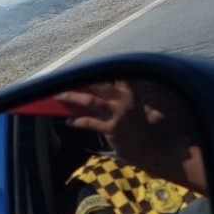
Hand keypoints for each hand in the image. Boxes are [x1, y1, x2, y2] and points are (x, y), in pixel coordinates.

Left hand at [56, 79, 208, 194]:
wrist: (154, 148)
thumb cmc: (146, 127)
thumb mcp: (140, 107)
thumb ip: (124, 97)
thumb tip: (107, 89)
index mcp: (131, 92)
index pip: (114, 75)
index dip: (99, 69)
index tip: (84, 64)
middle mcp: (123, 101)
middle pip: (98, 85)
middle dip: (81, 80)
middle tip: (65, 76)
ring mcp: (116, 115)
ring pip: (90, 102)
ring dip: (73, 97)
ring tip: (59, 94)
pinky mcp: (111, 129)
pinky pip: (90, 123)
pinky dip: (77, 122)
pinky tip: (68, 122)